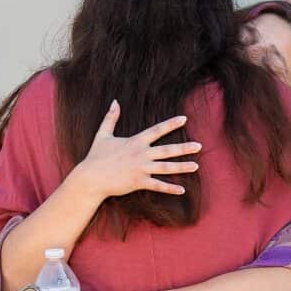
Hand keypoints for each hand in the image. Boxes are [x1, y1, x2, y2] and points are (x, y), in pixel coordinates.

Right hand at [69, 101, 200, 198]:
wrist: (90, 178)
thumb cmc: (95, 157)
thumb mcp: (103, 134)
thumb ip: (110, 118)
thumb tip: (114, 101)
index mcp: (135, 142)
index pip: (157, 130)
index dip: (171, 124)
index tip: (184, 119)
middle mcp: (141, 154)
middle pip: (167, 150)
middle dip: (184, 148)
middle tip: (199, 146)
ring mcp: (141, 169)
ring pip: (166, 168)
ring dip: (182, 167)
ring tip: (196, 166)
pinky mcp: (138, 182)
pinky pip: (158, 186)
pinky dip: (170, 188)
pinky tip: (182, 189)